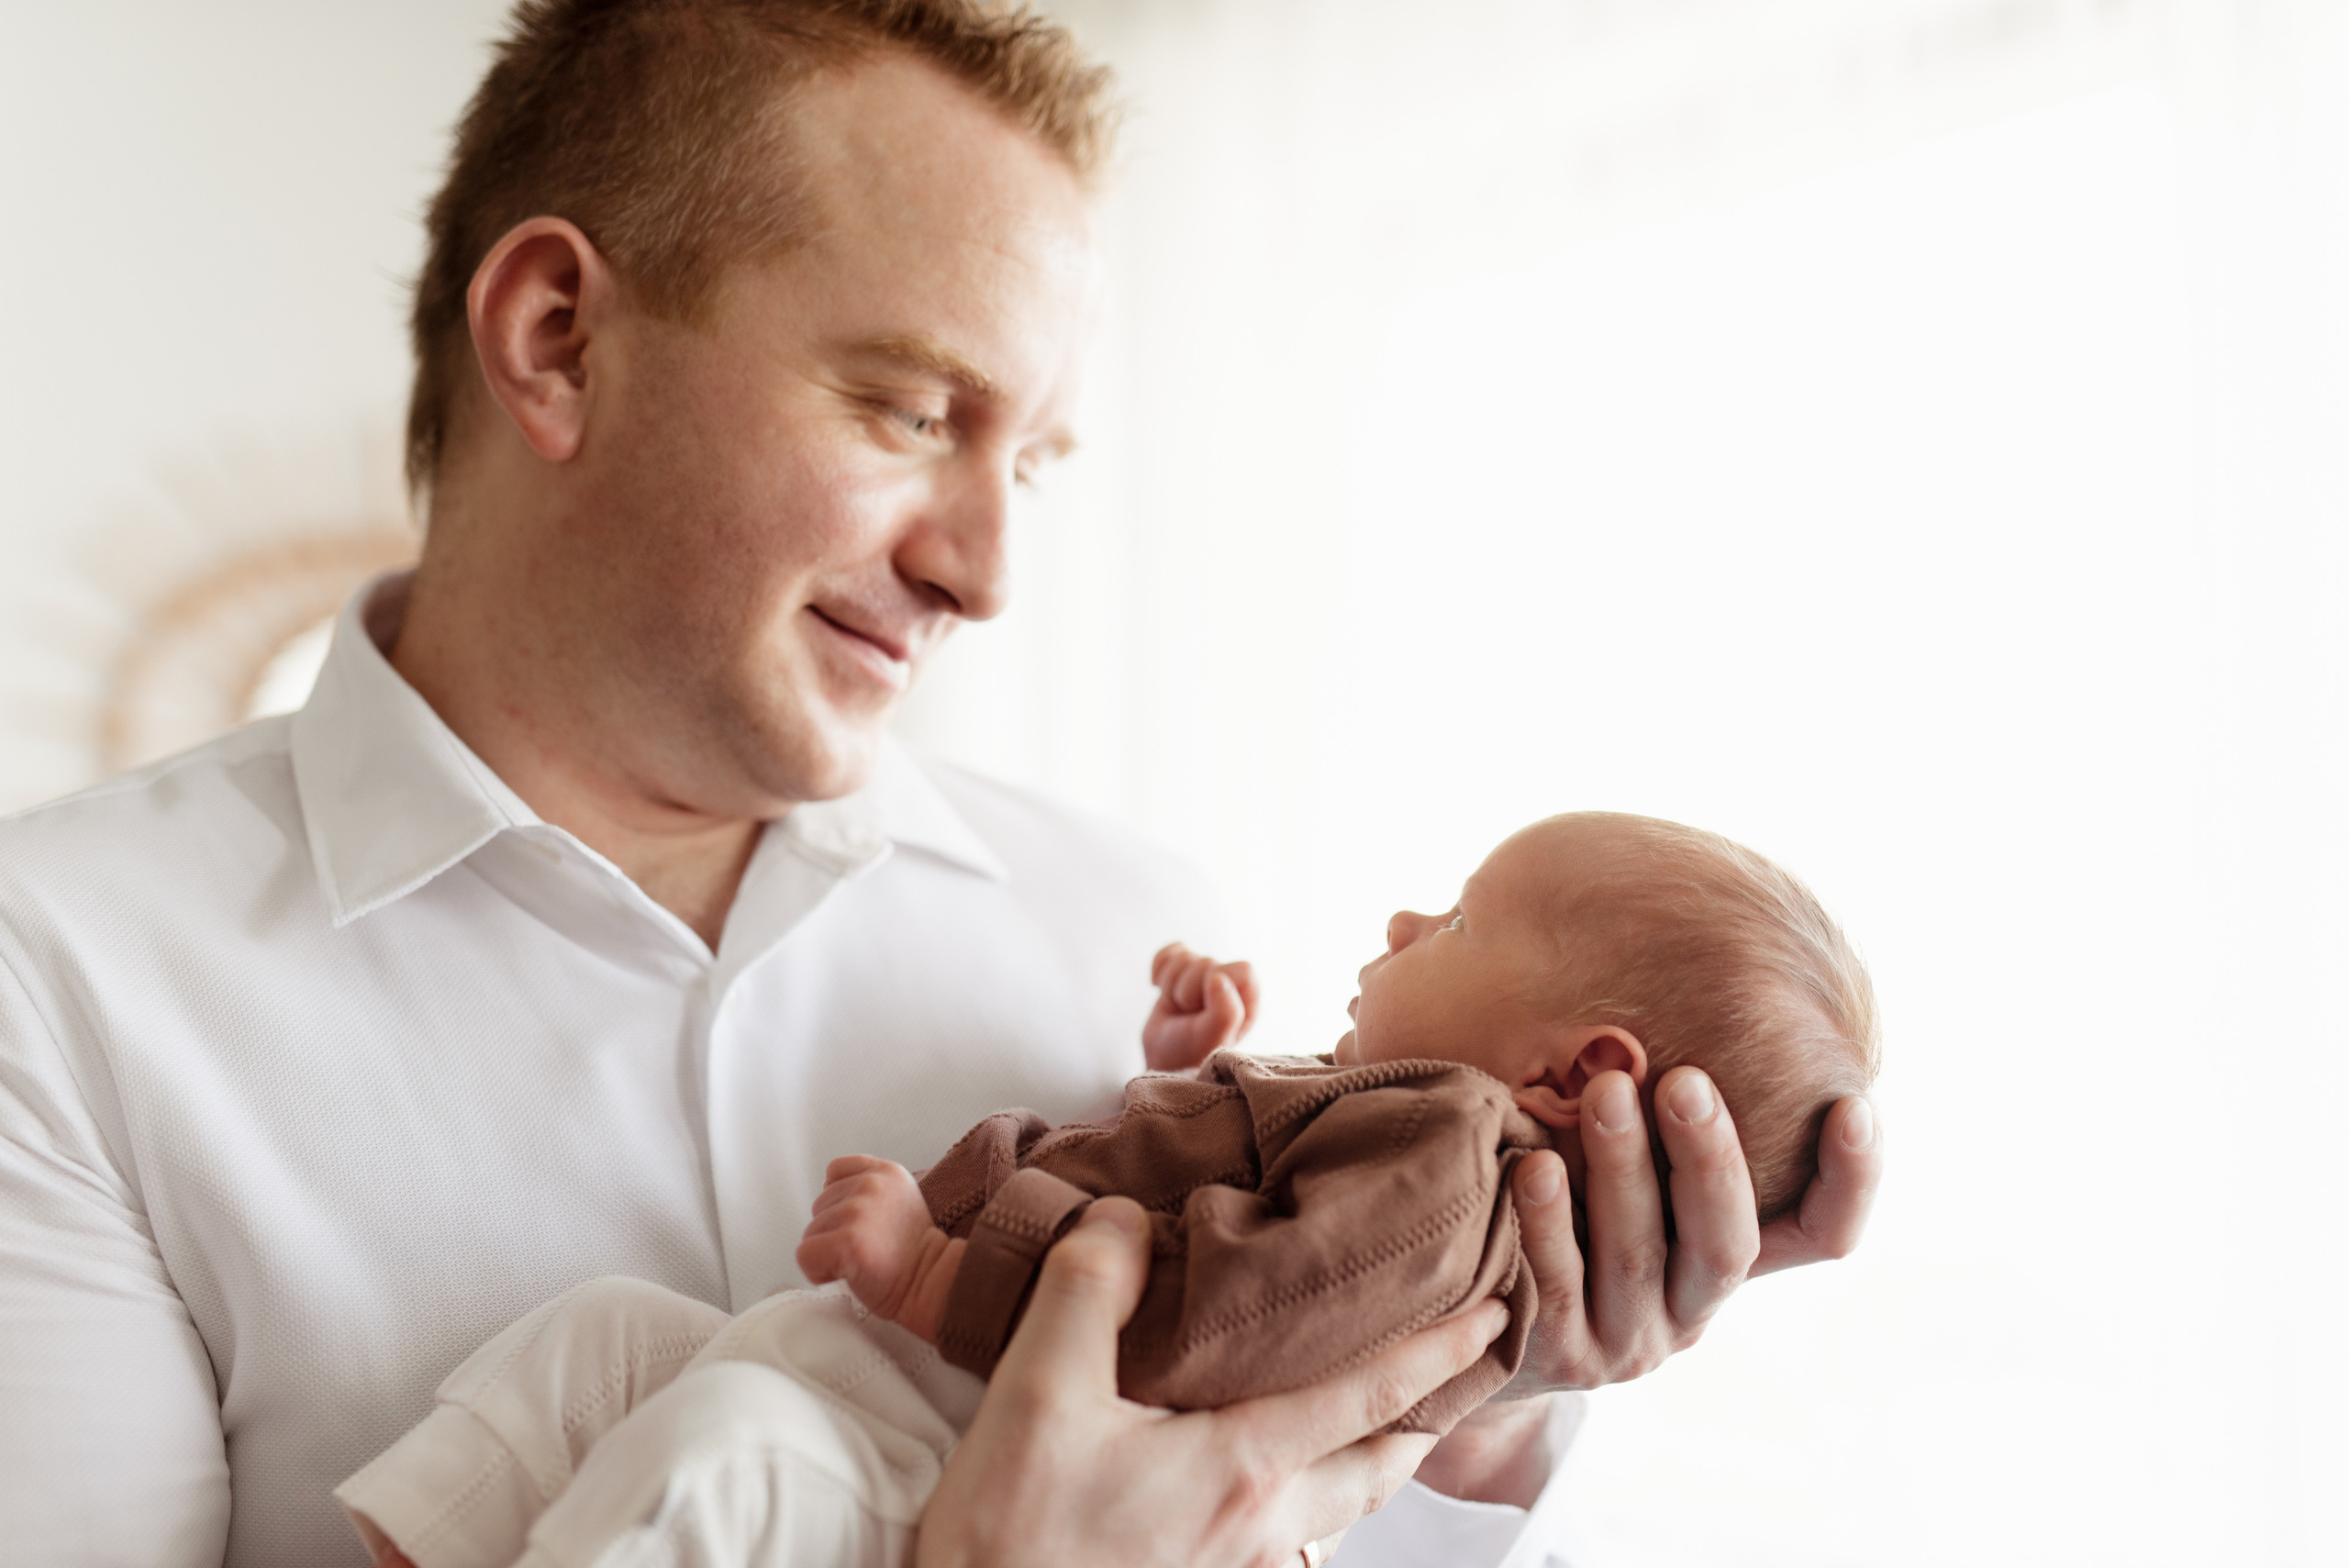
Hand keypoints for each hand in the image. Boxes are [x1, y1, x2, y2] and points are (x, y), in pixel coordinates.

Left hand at [797, 1155, 963, 1341]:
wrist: (932, 1284)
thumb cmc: (913, 1253)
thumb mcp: (899, 1199)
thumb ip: (868, 1188)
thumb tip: (826, 1194)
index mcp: (886, 1172)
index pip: (835, 1170)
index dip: (838, 1200)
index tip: (860, 1223)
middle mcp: (871, 1185)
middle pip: (819, 1206)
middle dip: (834, 1231)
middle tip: (868, 1247)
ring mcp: (858, 1211)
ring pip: (810, 1233)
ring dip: (828, 1254)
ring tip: (861, 1261)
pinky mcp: (847, 1241)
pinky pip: (805, 1255)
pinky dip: (818, 1271)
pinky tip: (848, 1273)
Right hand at [916, 1197, 1509, 1567]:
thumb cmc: (1011, 1544)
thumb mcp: (1037, 1394)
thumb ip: (1088, 1292)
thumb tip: (1125, 1217)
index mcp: (1238, 1467)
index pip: (1366, 1398)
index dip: (1436, 1353)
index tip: (1495, 1315)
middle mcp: (1254, 1527)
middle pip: (1372, 1469)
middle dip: (1425, 1420)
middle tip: (1465, 1374)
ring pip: (1332, 1512)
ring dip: (1370, 1464)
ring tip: (1386, 1424)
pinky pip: (1280, 1543)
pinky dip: (1305, 1504)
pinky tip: (1272, 1489)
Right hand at [1141, 942, 1259, 1071]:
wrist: (1162, 1060)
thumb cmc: (1192, 1053)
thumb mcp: (1212, 1039)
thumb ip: (1225, 1012)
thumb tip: (1218, 977)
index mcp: (1247, 998)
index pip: (1242, 970)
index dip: (1218, 984)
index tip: (1203, 1007)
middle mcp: (1229, 984)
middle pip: (1208, 963)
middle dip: (1188, 989)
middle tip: (1187, 1014)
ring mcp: (1204, 975)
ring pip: (1185, 958)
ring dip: (1171, 985)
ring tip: (1176, 1009)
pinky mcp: (1182, 969)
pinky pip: (1169, 952)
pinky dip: (1159, 970)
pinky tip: (1159, 988)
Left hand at [1500, 1067, 1882, 1391]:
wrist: (1491, 1320)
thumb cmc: (1569, 1208)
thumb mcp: (1631, 1171)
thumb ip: (1664, 1120)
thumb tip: (1698, 981)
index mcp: (1727, 1257)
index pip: (1822, 1234)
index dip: (1852, 1180)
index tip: (1853, 1105)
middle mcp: (1692, 1307)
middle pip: (1726, 1241)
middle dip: (1710, 1155)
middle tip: (1684, 1080)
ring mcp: (1629, 1340)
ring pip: (1638, 1255)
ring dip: (1624, 1168)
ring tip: (1605, 1091)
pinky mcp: (1560, 1356)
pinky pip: (1556, 1285)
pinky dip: (1546, 1221)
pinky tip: (1530, 1164)